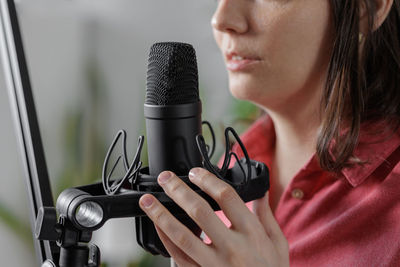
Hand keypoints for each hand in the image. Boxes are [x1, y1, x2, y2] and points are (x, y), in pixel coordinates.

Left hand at [139, 168, 288, 266]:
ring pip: (182, 236)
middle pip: (200, 212)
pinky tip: (157, 225)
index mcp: (252, 233)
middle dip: (179, 191)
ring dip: (161, 215)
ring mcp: (214, 264)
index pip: (227, 197)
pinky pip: (178, 256)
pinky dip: (165, 239)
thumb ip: (266, 215)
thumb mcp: (277, 243)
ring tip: (148, 201)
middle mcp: (232, 247)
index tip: (196, 173)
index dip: (208, 180)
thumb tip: (261, 190)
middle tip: (165, 179)